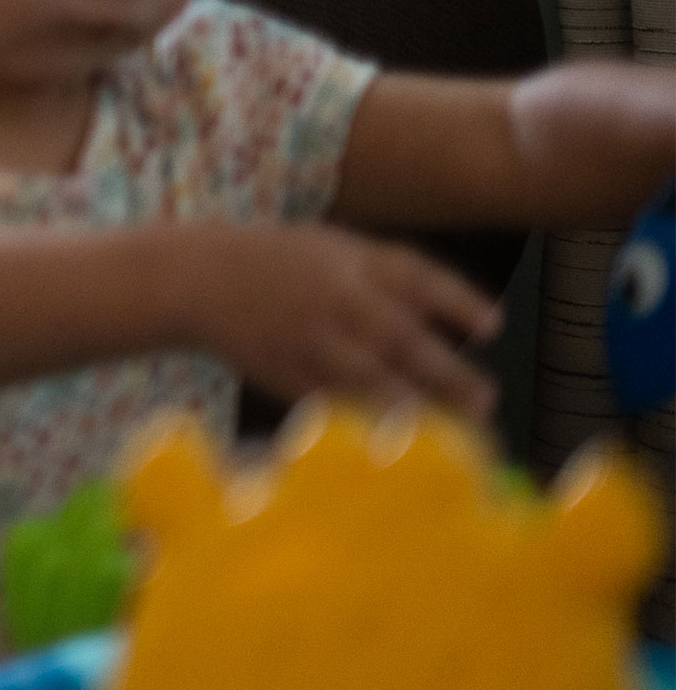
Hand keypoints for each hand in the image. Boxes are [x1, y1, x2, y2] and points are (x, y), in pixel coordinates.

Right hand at [188, 224, 499, 419]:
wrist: (195, 278)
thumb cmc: (276, 262)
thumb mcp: (331, 248)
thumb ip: (387, 279)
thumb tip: (449, 322)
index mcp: (350, 261)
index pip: (417, 278)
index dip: (459, 302)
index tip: (494, 328)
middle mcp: (335, 300)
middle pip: (402, 339)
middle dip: (449, 372)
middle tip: (486, 400)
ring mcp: (310, 339)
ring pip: (371, 379)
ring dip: (416, 409)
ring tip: (453, 435)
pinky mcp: (287, 373)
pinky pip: (335, 404)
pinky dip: (368, 425)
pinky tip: (397, 441)